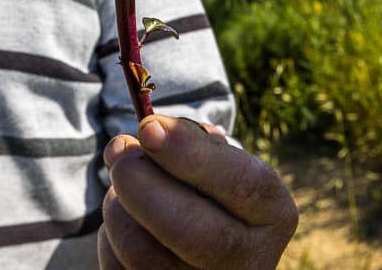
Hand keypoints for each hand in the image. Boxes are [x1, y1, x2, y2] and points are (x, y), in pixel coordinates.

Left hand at [99, 115, 297, 268]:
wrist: (204, 248)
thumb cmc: (206, 189)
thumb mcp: (215, 161)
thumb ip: (186, 141)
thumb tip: (142, 137)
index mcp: (272, 215)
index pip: (242, 184)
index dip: (190, 153)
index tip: (149, 126)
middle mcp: (249, 262)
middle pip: (191, 231)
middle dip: (140, 183)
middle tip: (118, 151)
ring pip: (142, 253)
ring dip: (116, 207)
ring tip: (121, 187)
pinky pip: (118, 269)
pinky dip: (109, 237)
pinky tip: (124, 222)